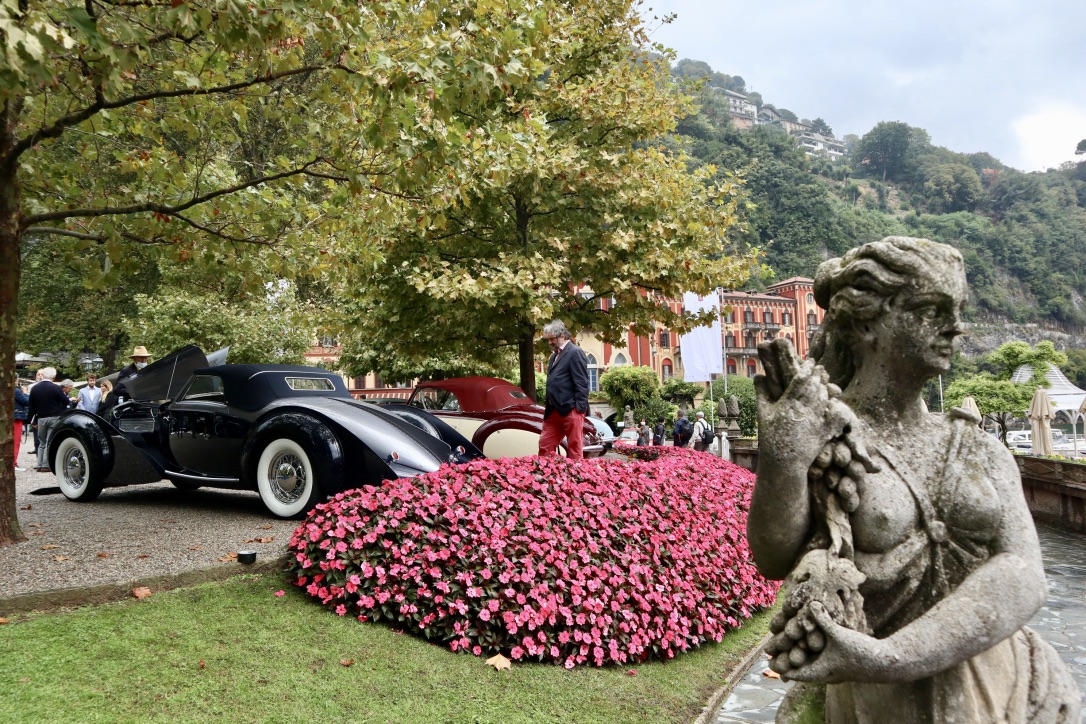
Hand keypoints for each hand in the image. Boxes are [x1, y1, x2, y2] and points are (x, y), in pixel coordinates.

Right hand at [755, 361, 853, 473]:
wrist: (784, 463)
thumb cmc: (770, 438)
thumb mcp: (762, 414)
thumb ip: (761, 393)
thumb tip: (758, 375)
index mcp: (789, 402)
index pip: (802, 378)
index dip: (808, 367)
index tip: (810, 361)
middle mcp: (805, 409)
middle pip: (817, 385)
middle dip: (819, 375)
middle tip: (820, 369)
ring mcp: (817, 420)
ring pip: (825, 397)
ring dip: (826, 388)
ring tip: (824, 383)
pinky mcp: (825, 430)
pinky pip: (834, 415)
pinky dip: (835, 407)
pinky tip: (834, 403)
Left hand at [772, 602, 891, 683]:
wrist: (886, 661)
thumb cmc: (861, 652)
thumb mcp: (839, 634)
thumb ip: (822, 619)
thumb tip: (809, 603)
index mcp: (819, 671)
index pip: (793, 671)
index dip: (780, 661)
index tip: (767, 653)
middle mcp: (824, 672)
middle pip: (798, 666)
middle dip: (786, 654)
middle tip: (771, 645)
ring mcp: (831, 668)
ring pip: (809, 660)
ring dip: (799, 649)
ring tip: (786, 637)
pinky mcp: (839, 662)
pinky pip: (820, 656)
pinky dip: (811, 647)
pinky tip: (808, 634)